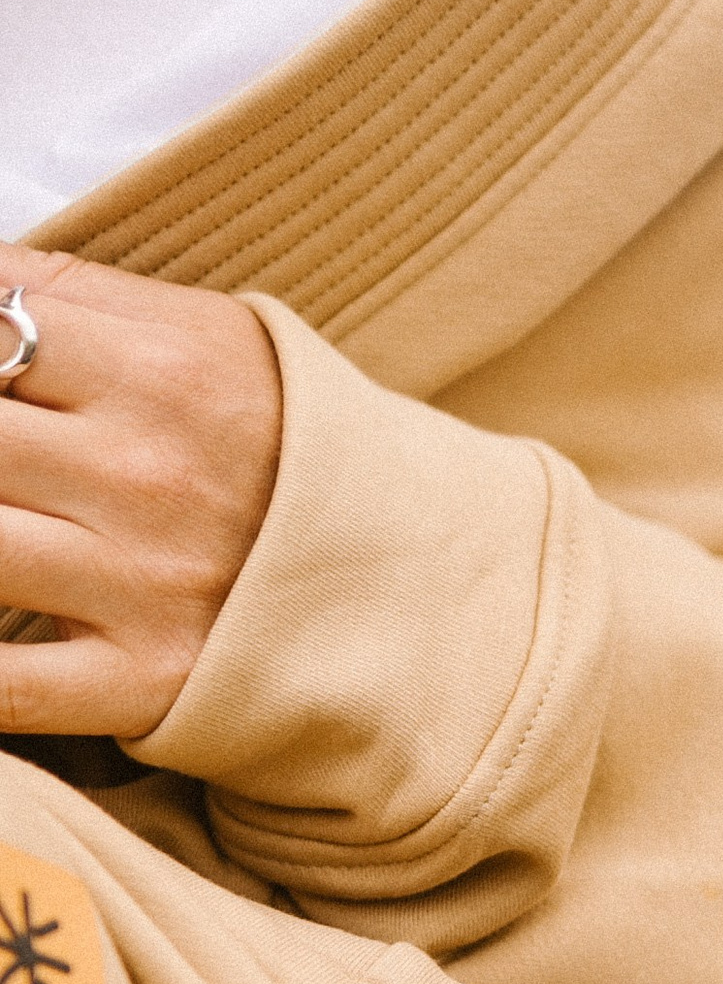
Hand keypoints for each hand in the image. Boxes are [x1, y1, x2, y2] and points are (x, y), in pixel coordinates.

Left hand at [0, 244, 282, 743]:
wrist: (420, 578)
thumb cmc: (287, 447)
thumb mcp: (208, 333)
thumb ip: (74, 296)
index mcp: (163, 370)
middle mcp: (147, 476)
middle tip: (8, 470)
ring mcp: (142, 585)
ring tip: (6, 525)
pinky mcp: (141, 681)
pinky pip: (10, 688)